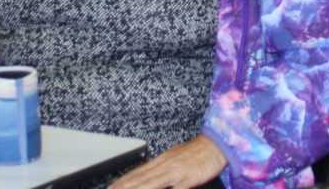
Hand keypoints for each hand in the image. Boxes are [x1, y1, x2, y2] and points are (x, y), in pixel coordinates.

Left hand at [111, 135, 226, 188]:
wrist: (218, 144)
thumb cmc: (198, 153)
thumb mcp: (176, 158)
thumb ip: (162, 169)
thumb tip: (148, 176)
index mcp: (162, 161)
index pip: (137, 173)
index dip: (122, 181)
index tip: (110, 187)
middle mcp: (165, 165)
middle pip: (138, 179)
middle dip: (122, 187)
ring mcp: (175, 172)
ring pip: (149, 184)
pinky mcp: (187, 179)